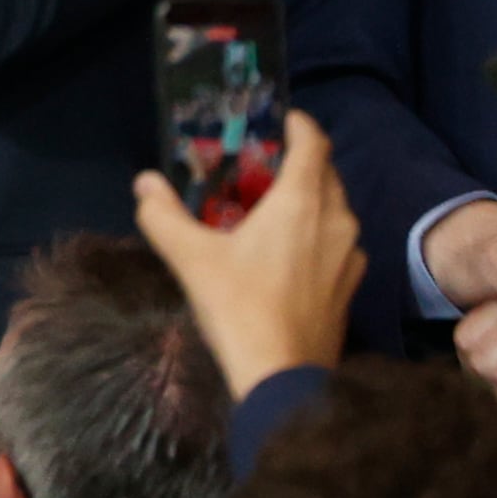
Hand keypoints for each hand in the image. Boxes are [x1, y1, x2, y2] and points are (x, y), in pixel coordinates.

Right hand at [129, 108, 362, 396]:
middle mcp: (336, 220)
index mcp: (302, 201)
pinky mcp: (351, 286)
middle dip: (300, 162)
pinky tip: (289, 254)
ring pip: (335, 210)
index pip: (314, 143)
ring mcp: (350, 256)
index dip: (299, 125)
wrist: (283, 378)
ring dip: (310, 199)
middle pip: (326, 174)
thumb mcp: (190, 257)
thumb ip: (163, 215)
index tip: (279, 119)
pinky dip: (318, 234)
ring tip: (273, 208)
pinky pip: (338, 243)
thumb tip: (145, 184)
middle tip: (263, 166)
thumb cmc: (240, 306)